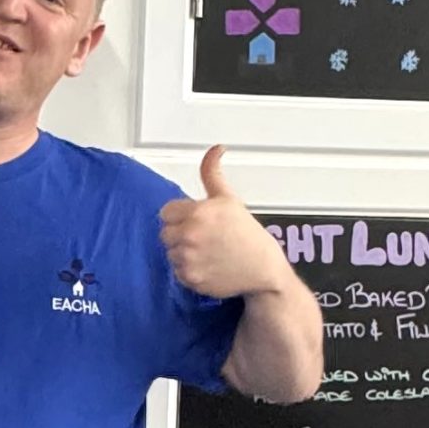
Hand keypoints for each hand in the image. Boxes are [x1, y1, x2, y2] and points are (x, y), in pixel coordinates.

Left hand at [160, 146, 286, 299]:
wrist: (263, 268)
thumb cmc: (247, 232)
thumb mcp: (229, 198)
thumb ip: (213, 173)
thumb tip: (216, 148)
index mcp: (198, 212)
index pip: (166, 212)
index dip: (180, 215)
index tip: (196, 221)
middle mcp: (189, 235)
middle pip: (165, 233)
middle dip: (179, 233)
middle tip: (202, 237)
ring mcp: (189, 259)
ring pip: (170, 253)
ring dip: (183, 252)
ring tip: (206, 252)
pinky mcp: (190, 279)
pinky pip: (178, 272)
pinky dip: (189, 271)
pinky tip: (207, 266)